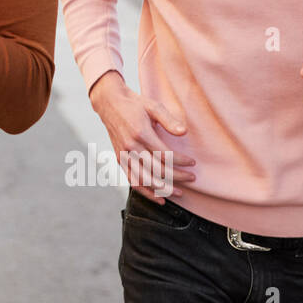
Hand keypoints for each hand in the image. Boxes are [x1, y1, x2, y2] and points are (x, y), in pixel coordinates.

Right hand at [89, 71, 195, 203]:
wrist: (110, 104)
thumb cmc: (135, 104)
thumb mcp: (153, 106)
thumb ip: (169, 120)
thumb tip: (184, 132)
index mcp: (141, 133)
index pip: (164, 155)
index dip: (181, 161)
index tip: (192, 162)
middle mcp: (131, 147)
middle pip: (156, 170)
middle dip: (177, 177)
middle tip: (192, 178)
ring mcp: (124, 155)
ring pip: (144, 180)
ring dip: (163, 189)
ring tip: (179, 193)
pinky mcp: (120, 160)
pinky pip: (132, 181)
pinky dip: (146, 192)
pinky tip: (159, 198)